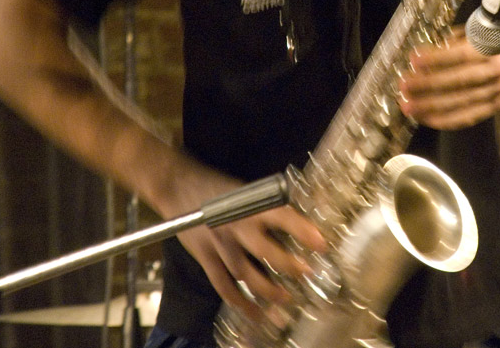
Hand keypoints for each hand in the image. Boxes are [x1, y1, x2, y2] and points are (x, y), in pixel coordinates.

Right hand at [159, 166, 327, 320]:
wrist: (178, 186)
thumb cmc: (216, 185)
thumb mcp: (245, 189)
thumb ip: (267, 205)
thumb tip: (297, 219)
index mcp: (249, 204)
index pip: (281, 216)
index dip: (302, 230)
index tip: (321, 243)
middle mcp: (236, 225)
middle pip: (265, 251)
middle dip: (288, 265)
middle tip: (306, 273)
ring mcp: (219, 244)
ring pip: (246, 274)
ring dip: (268, 290)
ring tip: (286, 300)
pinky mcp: (205, 257)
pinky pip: (224, 285)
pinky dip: (240, 302)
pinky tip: (255, 313)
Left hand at [398, 28, 499, 129]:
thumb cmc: (485, 39)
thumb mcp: (469, 33)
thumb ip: (447, 46)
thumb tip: (418, 61)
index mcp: (489, 49)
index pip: (459, 56)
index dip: (435, 59)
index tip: (413, 60)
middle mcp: (495, 71)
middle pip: (458, 81)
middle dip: (427, 86)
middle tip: (403, 87)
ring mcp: (497, 91)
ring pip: (461, 102)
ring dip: (431, 106)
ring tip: (408, 107)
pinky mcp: (496, 106)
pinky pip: (469, 117)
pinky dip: (446, 120)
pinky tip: (426, 119)